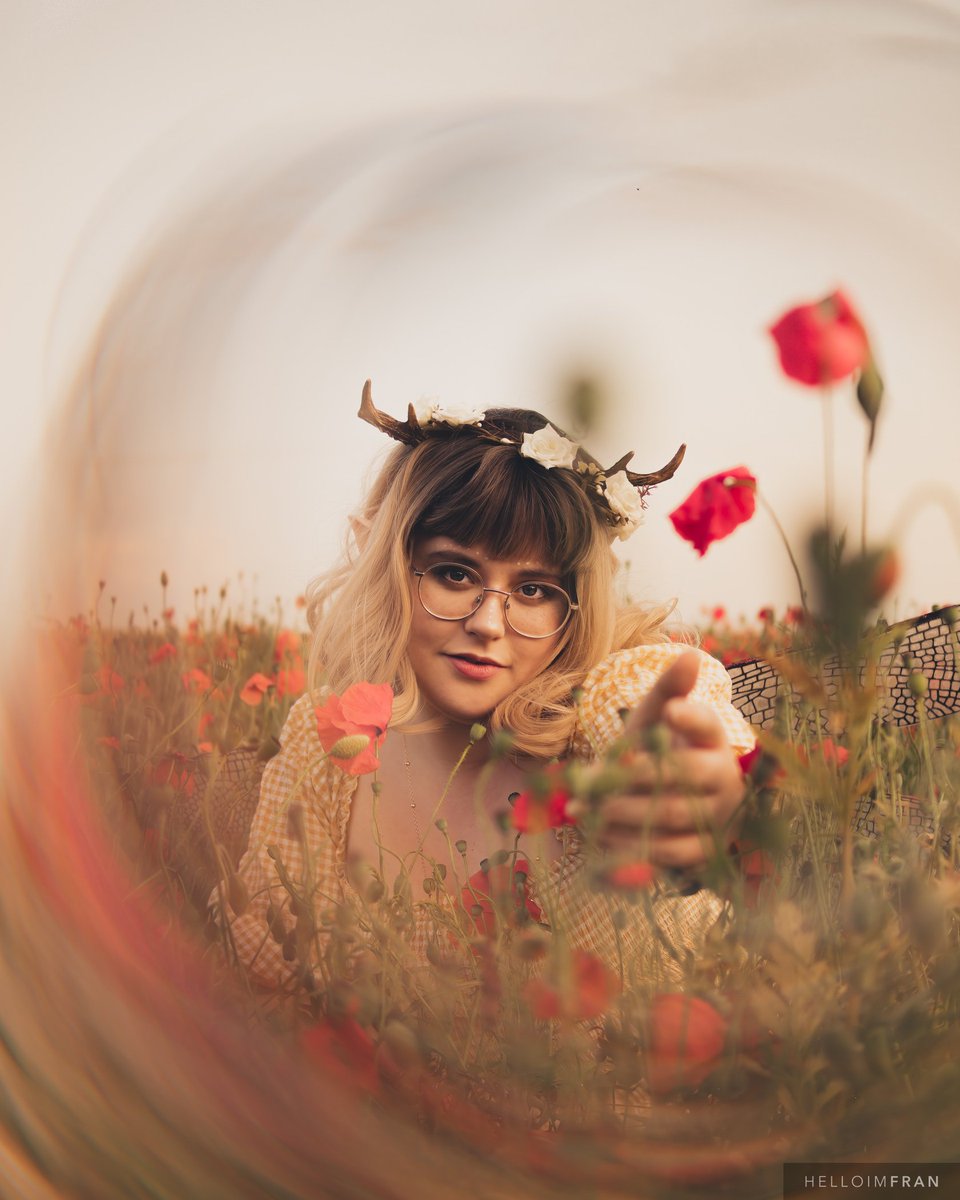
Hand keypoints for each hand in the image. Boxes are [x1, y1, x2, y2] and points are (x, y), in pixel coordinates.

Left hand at [598, 651, 744, 872]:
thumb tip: (690, 654)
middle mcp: (724, 776)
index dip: (691, 717)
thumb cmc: (658, 750)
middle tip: (588, 780)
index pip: (707, 724)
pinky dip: (629, 846)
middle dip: (631, 777)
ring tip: (583, 809)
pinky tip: (598, 837)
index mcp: (713, 738)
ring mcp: (718, 817)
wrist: (667, 803)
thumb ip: (666, 690)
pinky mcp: (705, 852)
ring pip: (669, 816)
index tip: (669, 710)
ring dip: (620, 813)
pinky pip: (668, 853)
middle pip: (681, 774)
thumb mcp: (656, 720)